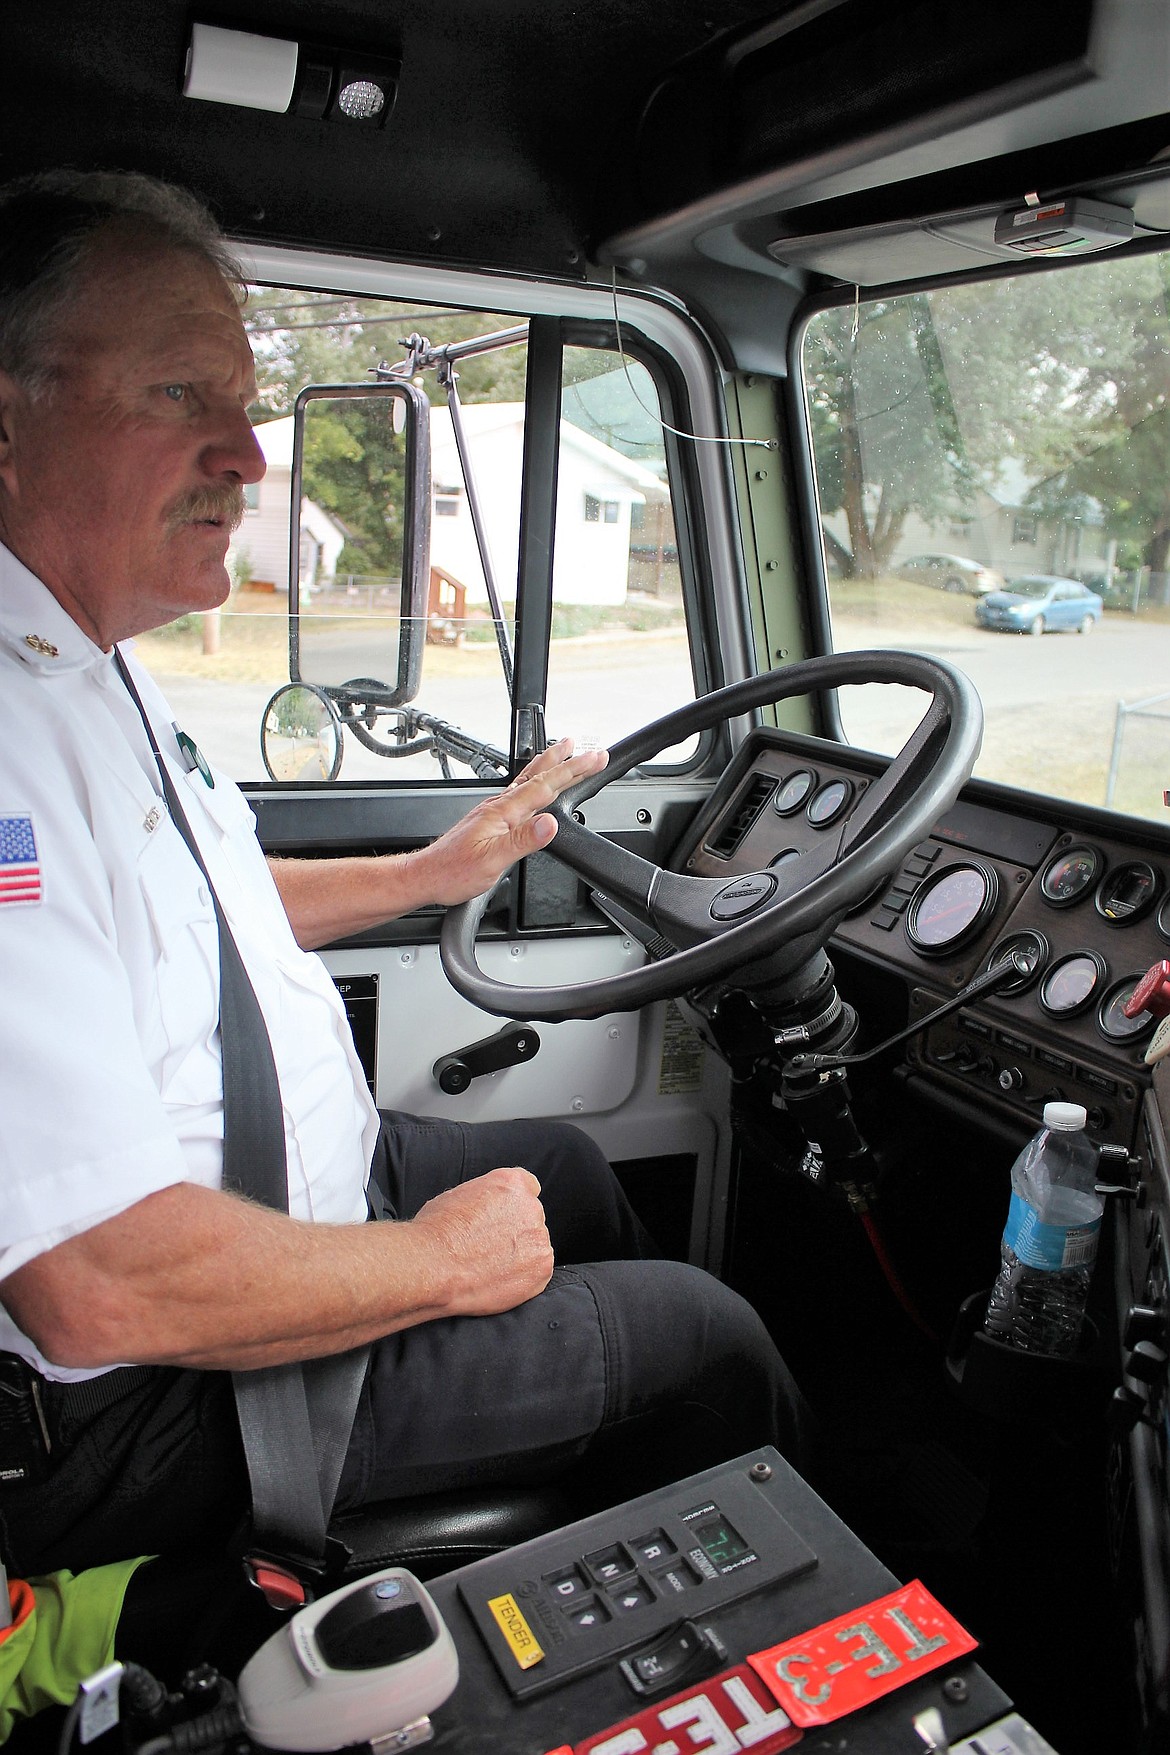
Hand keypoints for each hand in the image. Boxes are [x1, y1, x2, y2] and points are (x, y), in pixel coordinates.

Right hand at [410, 1167, 554, 1315]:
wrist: (432, 1266)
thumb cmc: (435, 1233)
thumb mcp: (457, 1196)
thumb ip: (484, 1198)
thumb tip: (486, 1209)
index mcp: (511, 1183)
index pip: (528, 1187)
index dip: (514, 1205)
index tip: (504, 1219)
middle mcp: (530, 1206)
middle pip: (531, 1219)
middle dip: (515, 1233)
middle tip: (488, 1249)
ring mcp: (538, 1238)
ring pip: (535, 1247)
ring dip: (519, 1257)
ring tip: (487, 1268)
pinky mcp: (541, 1268)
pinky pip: (537, 1273)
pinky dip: (522, 1279)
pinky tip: (496, 1281)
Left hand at [418, 737, 607, 906]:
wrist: (427, 876)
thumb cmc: (453, 871)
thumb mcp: (492, 860)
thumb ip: (523, 840)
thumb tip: (549, 823)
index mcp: (503, 812)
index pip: (545, 786)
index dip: (572, 770)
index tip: (594, 758)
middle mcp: (499, 806)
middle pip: (540, 777)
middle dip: (568, 762)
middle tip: (592, 751)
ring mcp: (494, 811)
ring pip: (529, 780)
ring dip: (550, 764)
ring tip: (565, 749)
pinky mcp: (491, 819)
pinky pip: (520, 792)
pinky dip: (535, 780)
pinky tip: (536, 782)